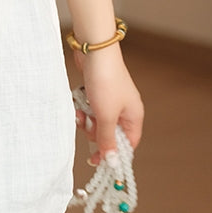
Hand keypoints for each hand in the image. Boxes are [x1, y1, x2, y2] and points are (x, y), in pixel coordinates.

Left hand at [73, 46, 143, 166]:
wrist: (94, 51)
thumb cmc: (105, 82)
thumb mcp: (106, 115)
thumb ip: (107, 139)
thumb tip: (111, 161)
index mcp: (134, 116)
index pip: (128, 144)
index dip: (113, 154)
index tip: (96, 161)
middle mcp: (125, 109)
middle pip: (109, 134)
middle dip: (94, 132)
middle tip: (87, 124)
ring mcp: (111, 100)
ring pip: (96, 121)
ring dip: (85, 119)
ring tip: (79, 111)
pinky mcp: (97, 92)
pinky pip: (89, 108)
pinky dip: (82, 107)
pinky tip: (77, 100)